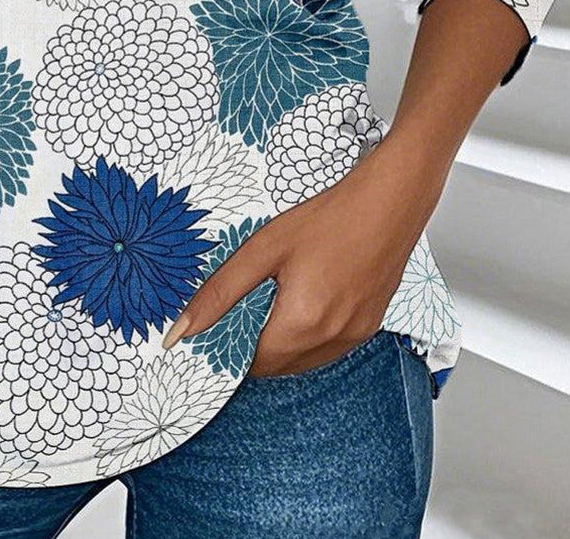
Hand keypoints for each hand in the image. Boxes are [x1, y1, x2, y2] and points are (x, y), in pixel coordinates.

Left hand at [163, 128, 442, 375]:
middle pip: (277, 367)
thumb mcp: (263, 249)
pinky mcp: (369, 328)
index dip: (229, 349)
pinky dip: (308, 338)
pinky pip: (328, 349)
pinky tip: (304, 302)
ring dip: (282, 345)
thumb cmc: (329, 218)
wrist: (389, 202)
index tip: (218, 327)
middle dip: (254, 347)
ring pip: (303, 362)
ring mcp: (354, 337)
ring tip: (273, 301)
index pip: (250, 365)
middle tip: (243, 307)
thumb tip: (180, 331)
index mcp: (301, 325)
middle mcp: (331, 341)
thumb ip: (219, 293)